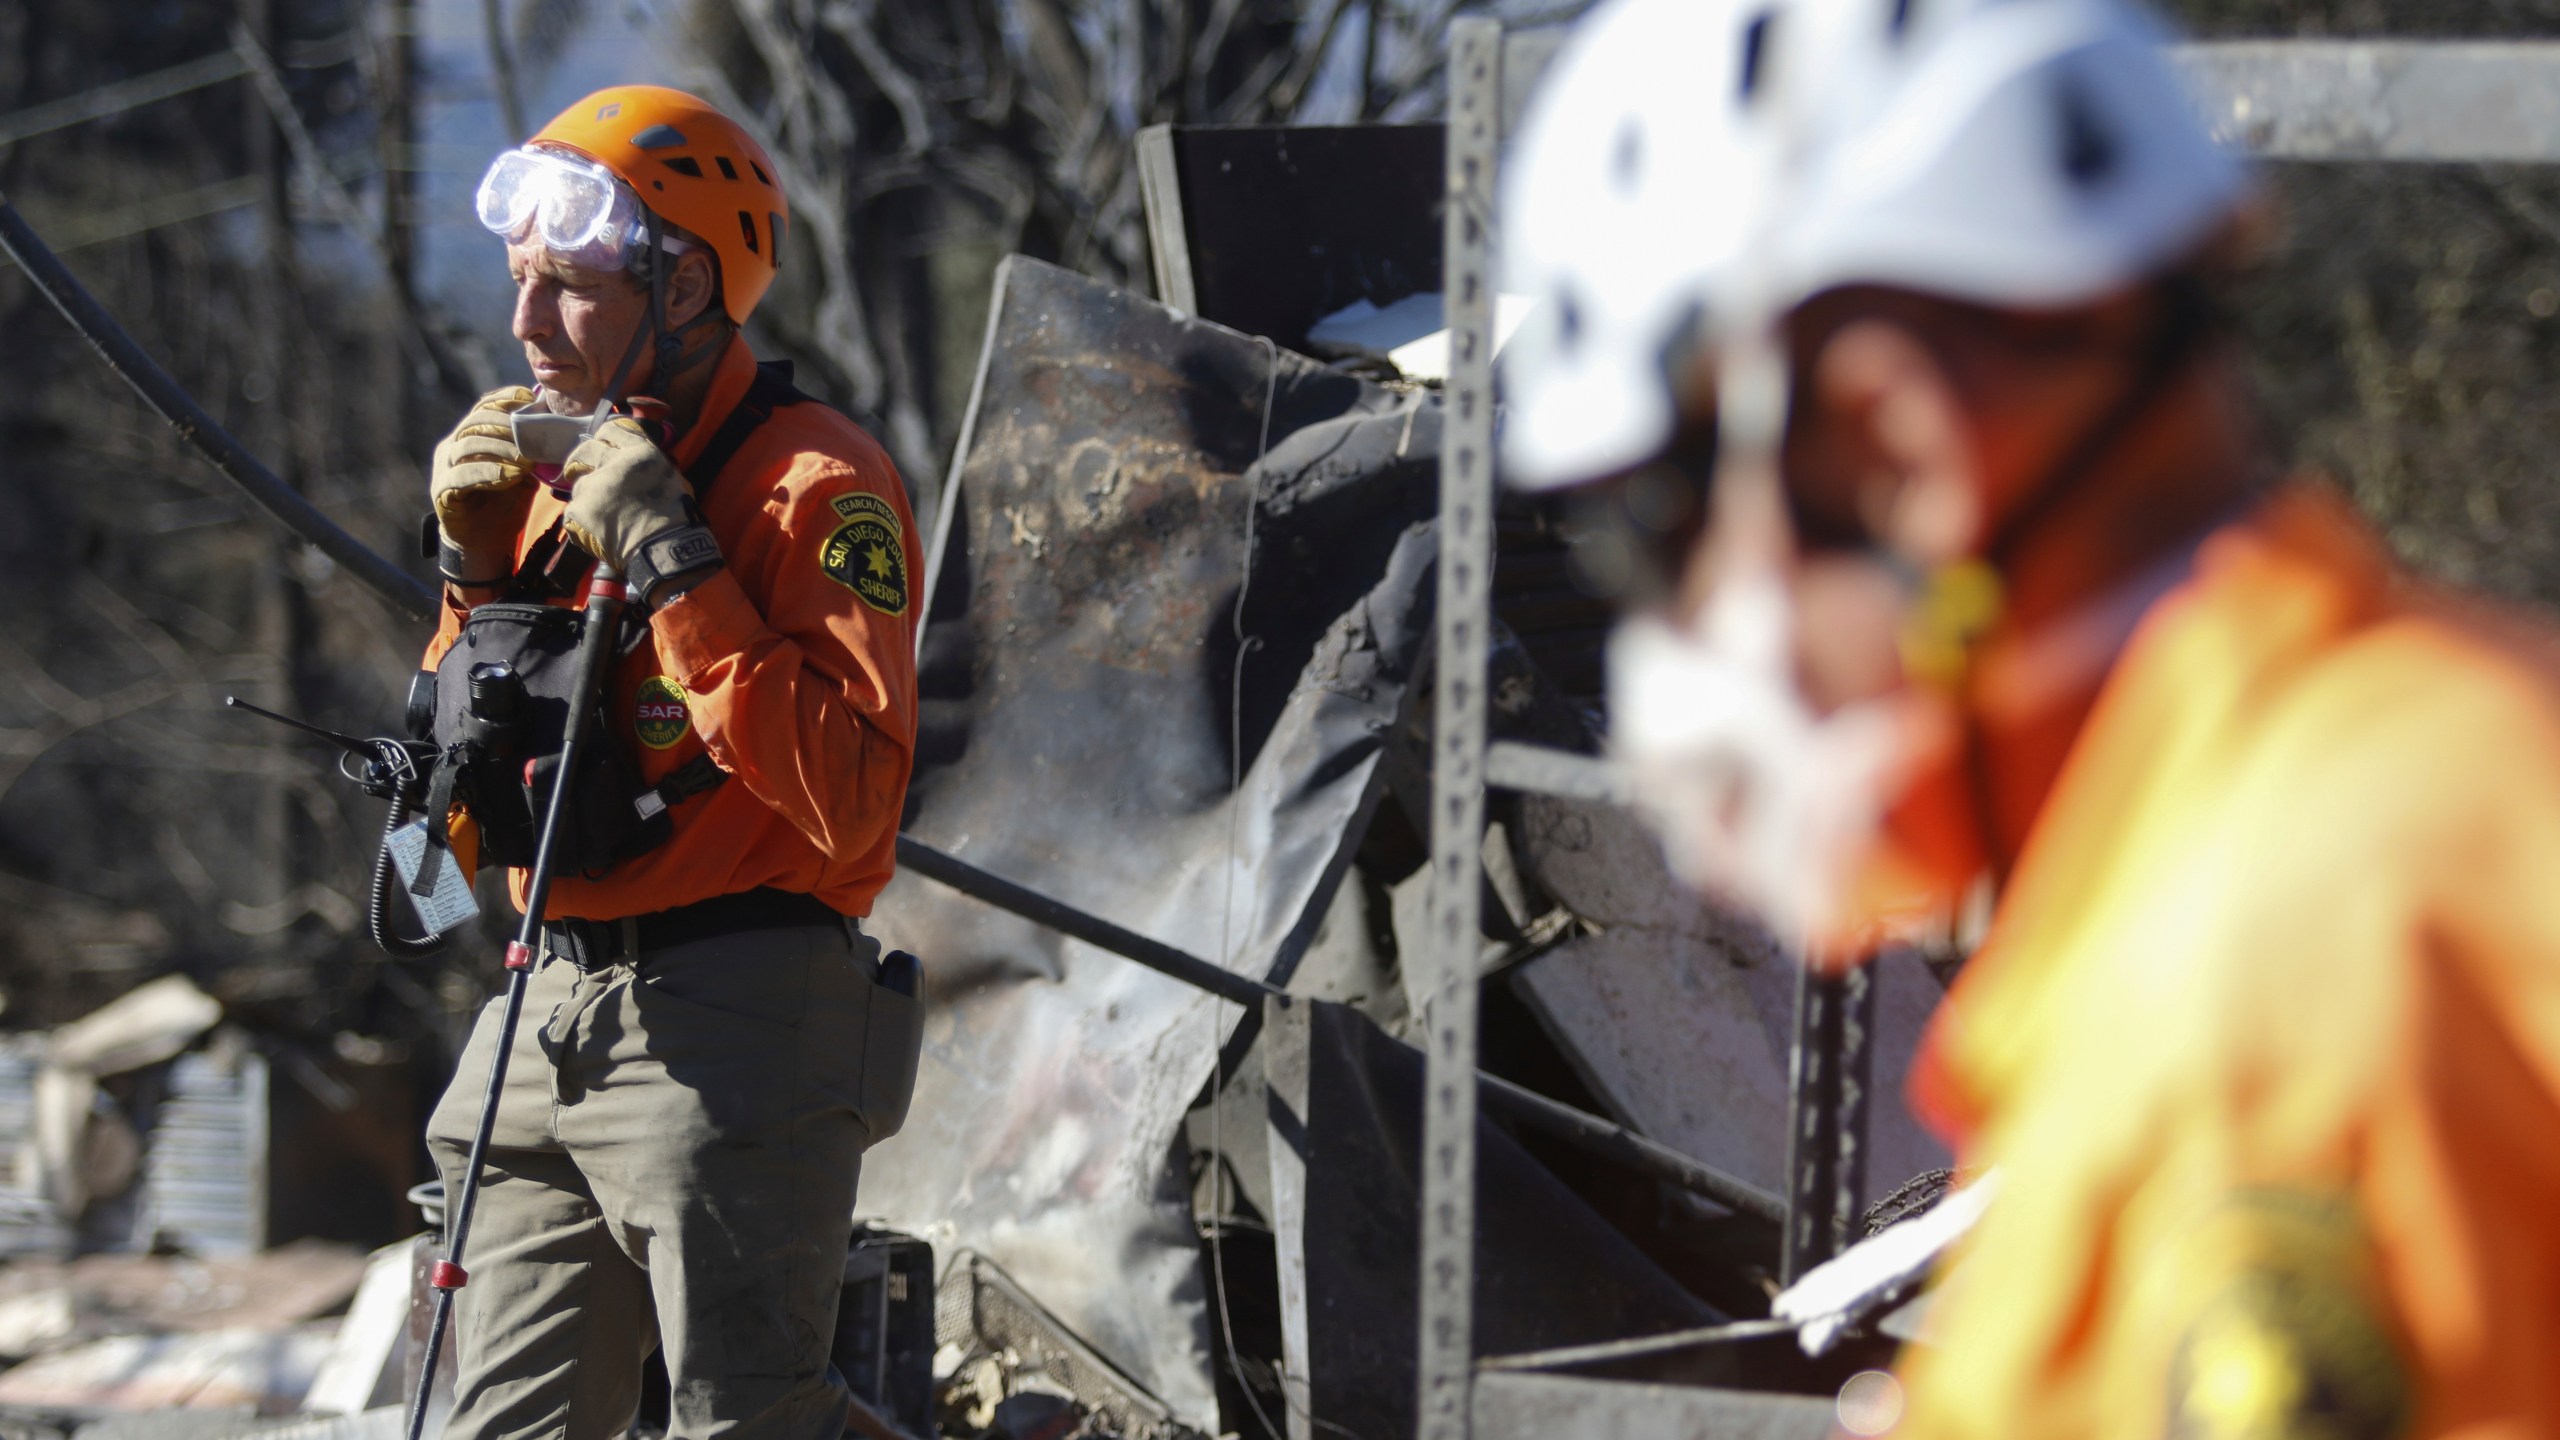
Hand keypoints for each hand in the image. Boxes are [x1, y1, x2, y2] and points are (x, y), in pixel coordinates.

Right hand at [430, 386, 540, 583]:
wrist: (487, 542)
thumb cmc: (505, 504)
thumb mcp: (523, 472)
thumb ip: (530, 450)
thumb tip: (554, 428)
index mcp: (469, 436)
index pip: (482, 408)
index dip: (503, 399)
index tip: (527, 399)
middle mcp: (452, 447)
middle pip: (474, 423)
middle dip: (505, 426)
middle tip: (531, 437)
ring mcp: (443, 468)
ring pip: (467, 446)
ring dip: (499, 449)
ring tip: (525, 460)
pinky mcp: (441, 491)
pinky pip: (461, 477)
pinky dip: (487, 473)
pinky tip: (509, 476)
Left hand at [559, 416, 723, 603]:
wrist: (665, 550)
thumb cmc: (677, 518)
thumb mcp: (671, 480)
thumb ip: (648, 467)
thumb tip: (636, 466)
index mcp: (640, 453)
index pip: (612, 430)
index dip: (604, 438)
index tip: (601, 446)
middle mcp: (613, 463)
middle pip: (584, 450)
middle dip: (579, 460)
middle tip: (579, 472)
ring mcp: (594, 485)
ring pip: (580, 487)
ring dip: (587, 499)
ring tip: (603, 518)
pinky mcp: (579, 508)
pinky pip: (574, 514)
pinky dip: (582, 524)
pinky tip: (598, 534)